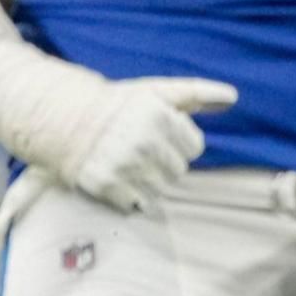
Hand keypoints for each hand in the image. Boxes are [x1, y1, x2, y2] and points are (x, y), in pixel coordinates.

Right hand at [0, 77, 236, 247]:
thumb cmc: (117, 106)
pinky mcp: (105, 186)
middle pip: (179, 171)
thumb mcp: (156, 91)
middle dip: (164, 162)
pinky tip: (119, 178)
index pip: (195, 147)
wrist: (63, 120)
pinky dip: (131, 197)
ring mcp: (123, 165)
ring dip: (149, 181)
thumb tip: (232, 96)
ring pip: (161, 190)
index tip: (159, 134)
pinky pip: (138, 204)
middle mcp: (142, 141)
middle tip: (141, 150)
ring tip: (130, 164)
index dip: (180, 142)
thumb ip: (196, 93)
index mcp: (157, 115)